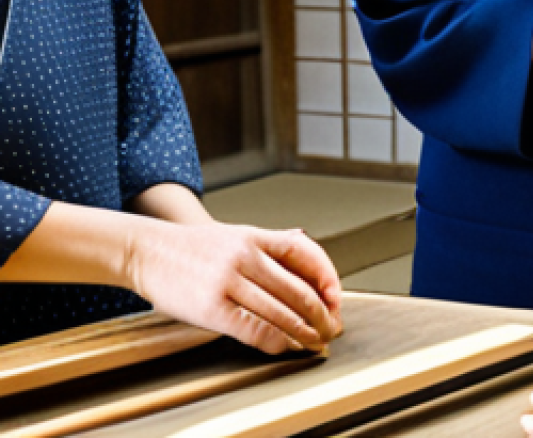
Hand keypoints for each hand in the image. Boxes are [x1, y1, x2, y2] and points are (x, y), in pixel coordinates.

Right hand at [125, 220, 343, 354]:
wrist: (148, 250)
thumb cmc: (193, 247)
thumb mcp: (235, 233)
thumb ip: (269, 243)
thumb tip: (304, 243)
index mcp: (255, 235)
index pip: (304, 253)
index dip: (327, 277)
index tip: (335, 298)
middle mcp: (246, 255)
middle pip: (298, 289)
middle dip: (321, 314)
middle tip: (331, 328)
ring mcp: (228, 281)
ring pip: (280, 312)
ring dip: (303, 333)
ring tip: (314, 343)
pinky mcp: (211, 307)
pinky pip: (253, 329)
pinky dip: (275, 341)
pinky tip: (284, 347)